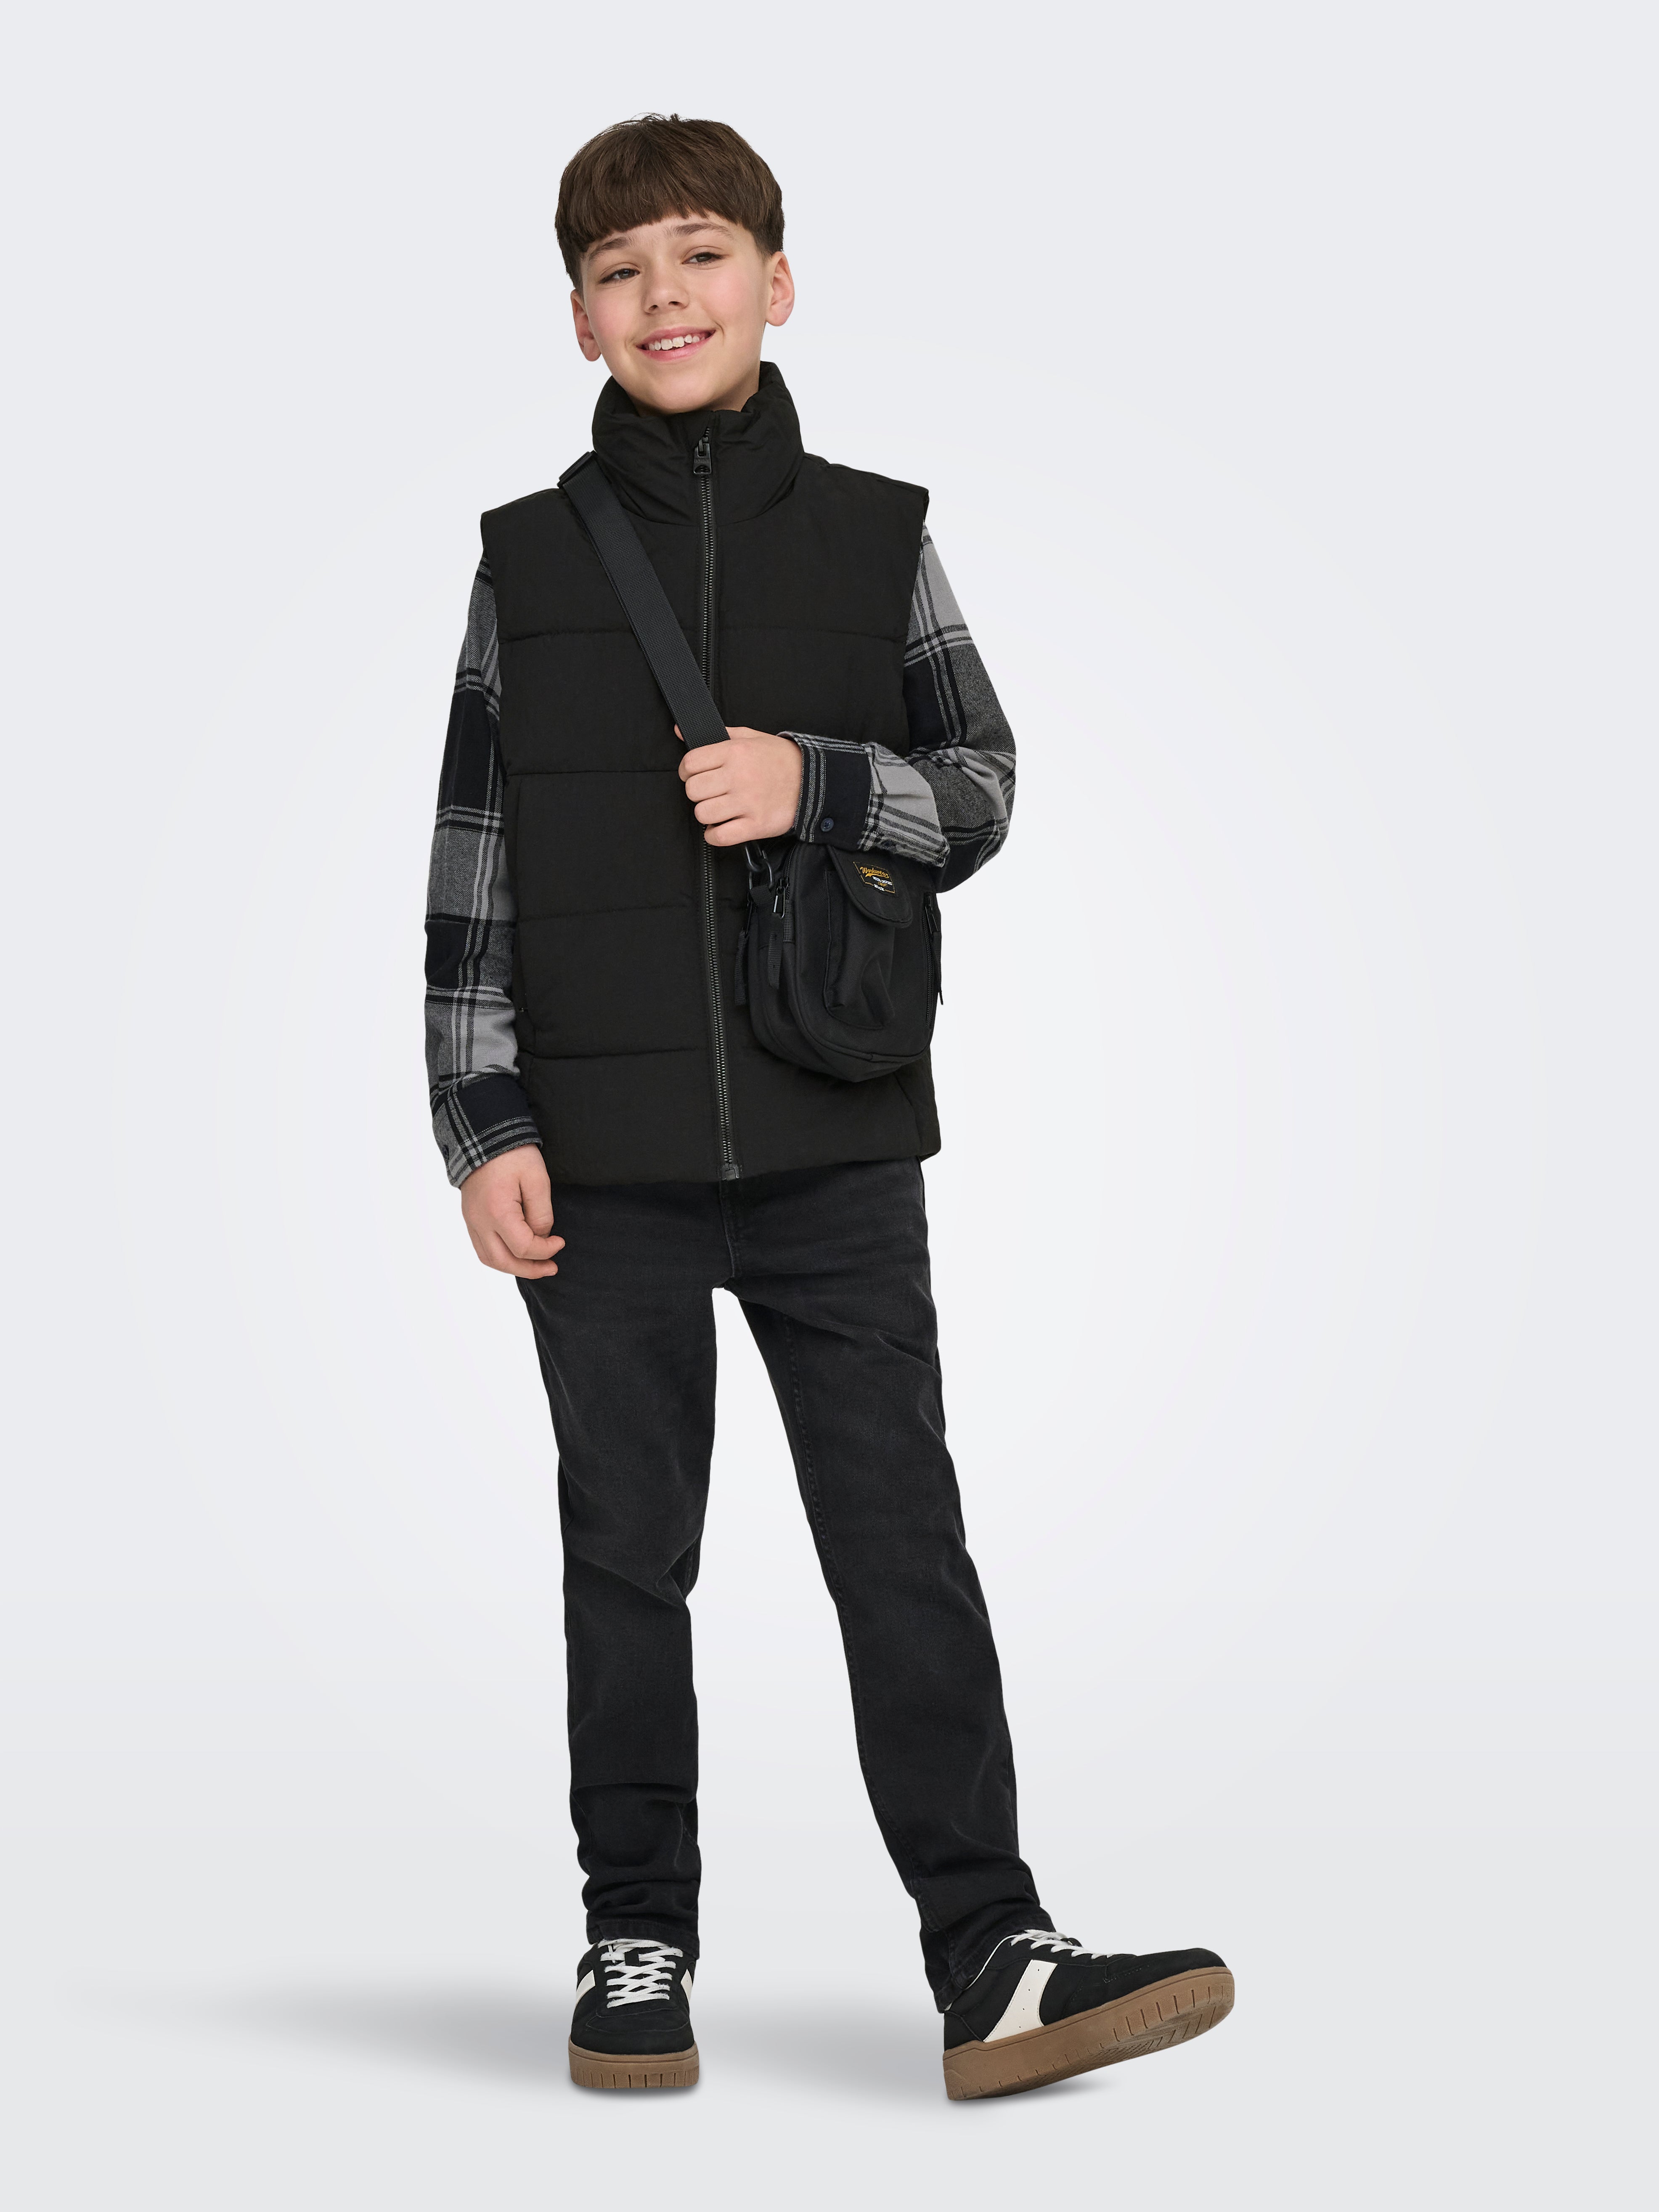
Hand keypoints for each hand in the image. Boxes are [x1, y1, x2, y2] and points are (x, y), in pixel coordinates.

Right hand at [459, 1146, 563, 1277]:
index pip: (524, 1247)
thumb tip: (542, 1237)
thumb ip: (542, 1214)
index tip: (561, 1242)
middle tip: (551, 1268)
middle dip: (530, 1269)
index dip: (546, 1250)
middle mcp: (479, 1221)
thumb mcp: (538, 1180)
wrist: (485, 1137)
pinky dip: (500, 1256)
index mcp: (497, 1212)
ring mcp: (471, 1220)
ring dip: (513, 1267)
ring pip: (489, 1259)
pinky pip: (482, 1247)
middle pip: (503, 1261)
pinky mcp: (470, 1217)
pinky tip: (517, 1254)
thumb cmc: (513, 1155)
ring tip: (535, 1265)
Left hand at [678, 725, 801, 844]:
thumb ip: (716, 734)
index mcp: (735, 752)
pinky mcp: (756, 825)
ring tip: (719, 809)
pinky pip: (720, 837)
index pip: (690, 764)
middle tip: (710, 792)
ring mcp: (747, 802)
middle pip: (693, 790)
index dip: (687, 771)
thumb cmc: (779, 759)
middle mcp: (739, 776)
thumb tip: (679, 731)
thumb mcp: (750, 737)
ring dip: (707, 814)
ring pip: (703, 814)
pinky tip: (721, 827)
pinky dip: (715, 835)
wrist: (814, 781)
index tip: (694, 775)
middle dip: (698, 793)